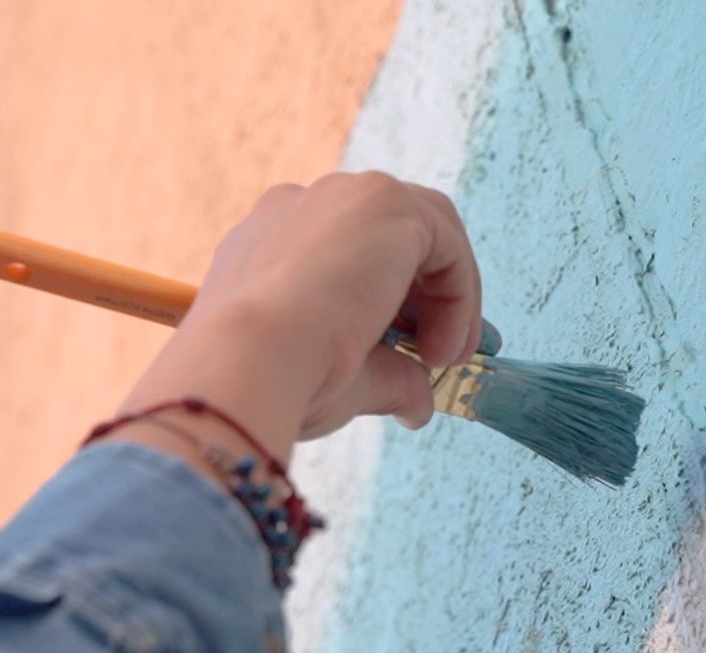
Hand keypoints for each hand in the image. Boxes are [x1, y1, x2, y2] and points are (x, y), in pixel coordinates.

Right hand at [112, 173, 483, 463]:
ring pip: (421, 233)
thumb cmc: (274, 376)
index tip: (404, 354)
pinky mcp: (383, 200)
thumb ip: (385, 376)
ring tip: (442, 359)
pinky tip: (441, 352)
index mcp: (265, 242)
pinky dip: (459, 297)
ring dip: (445, 296)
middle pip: (385, 237)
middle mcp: (298, 206)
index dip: (384, 304)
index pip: (341, 257)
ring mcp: (340, 196)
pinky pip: (445, 245)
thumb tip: (419, 404)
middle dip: (419, 296)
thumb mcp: (337, 375)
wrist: (245, 362)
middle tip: (433, 354)